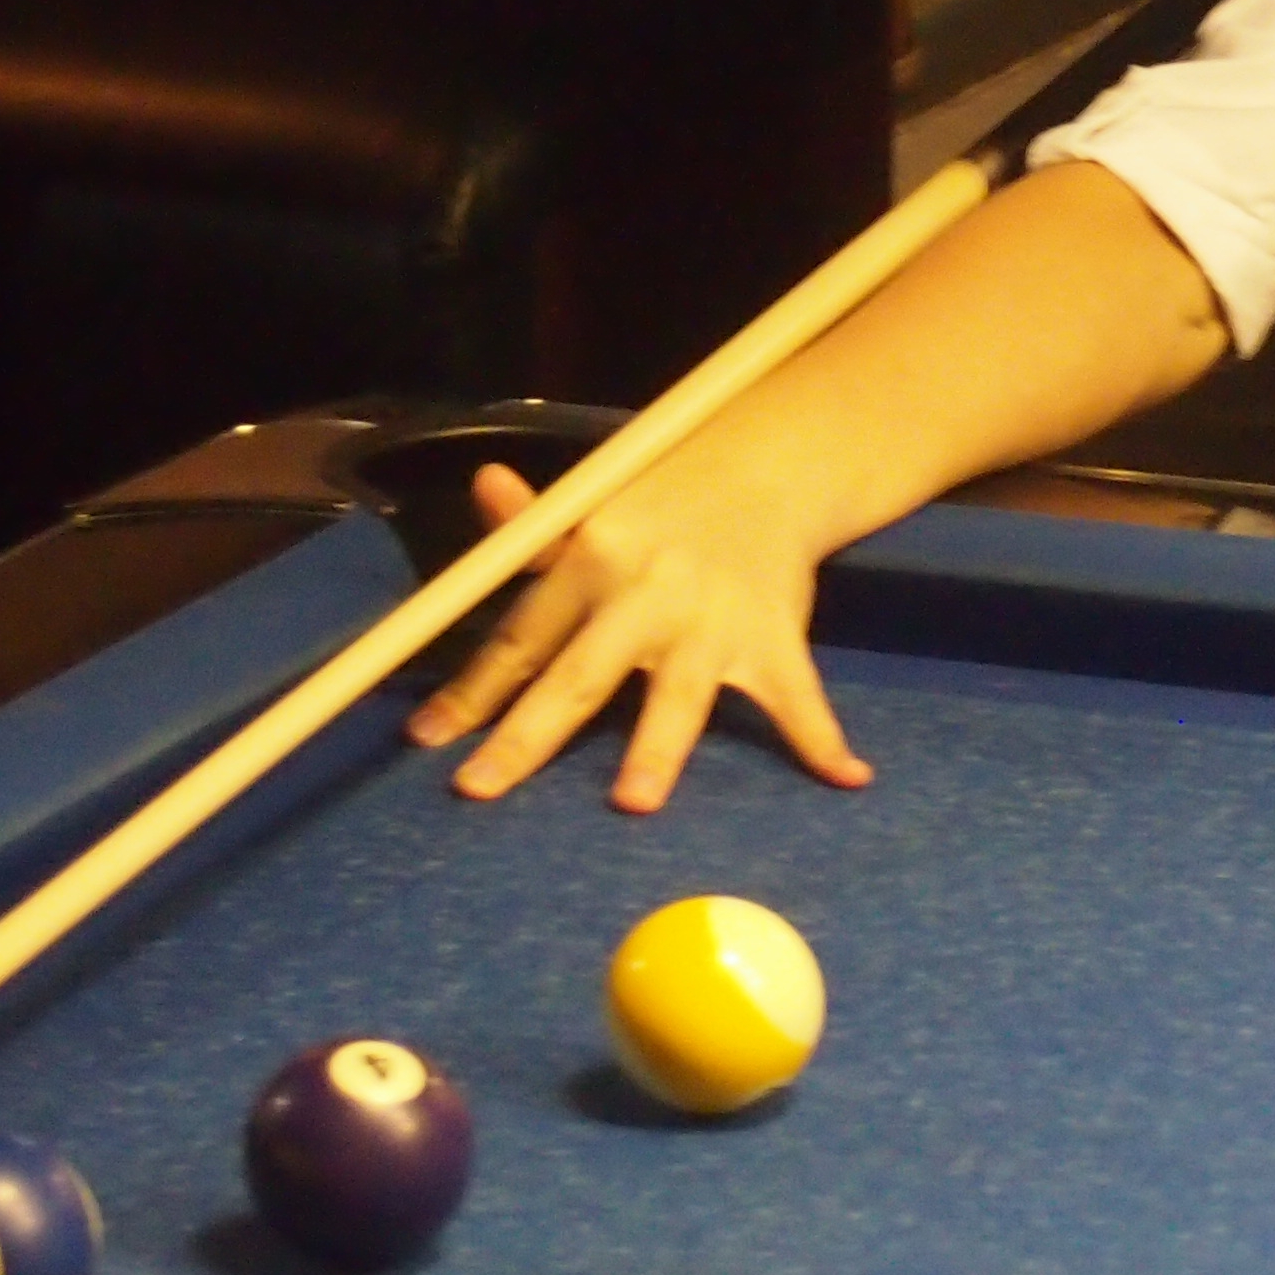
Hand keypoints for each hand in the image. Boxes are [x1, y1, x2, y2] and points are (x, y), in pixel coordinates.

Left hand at [405, 448, 872, 810]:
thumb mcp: (592, 506)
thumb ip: (534, 528)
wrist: (767, 472)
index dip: (472, 690)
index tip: (429, 742)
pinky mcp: (774, 637)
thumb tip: (486, 487)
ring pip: (680, 695)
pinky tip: (846, 777)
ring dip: (657, 746)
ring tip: (635, 802)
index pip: (521, 636)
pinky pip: (799, 696)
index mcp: (592, 560)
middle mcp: (645, 594)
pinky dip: (823, 738)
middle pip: (579, 675)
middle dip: (529, 734)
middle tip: (481, 787)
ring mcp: (713, 623)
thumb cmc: (662, 505)